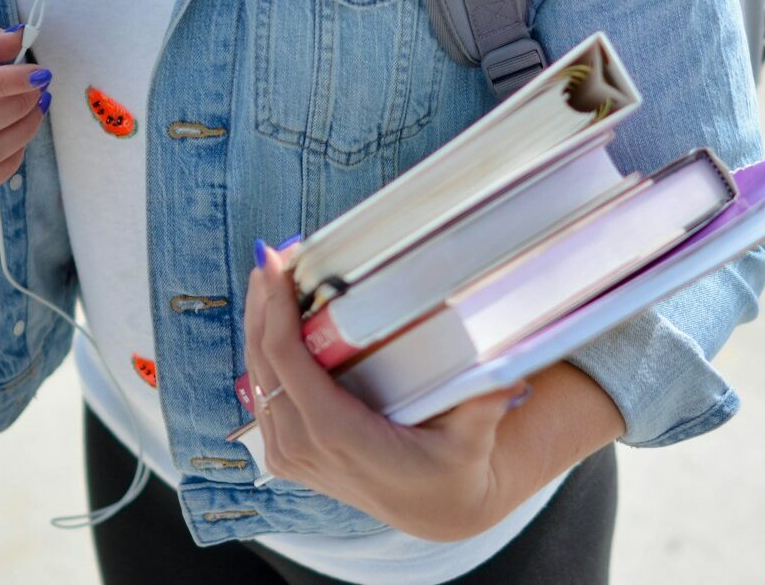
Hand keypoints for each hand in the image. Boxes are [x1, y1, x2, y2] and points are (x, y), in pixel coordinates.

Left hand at [243, 241, 529, 541]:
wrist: (436, 511)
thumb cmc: (453, 470)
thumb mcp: (472, 440)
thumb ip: (484, 405)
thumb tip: (508, 373)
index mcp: (338, 435)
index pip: (287, 362)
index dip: (275, 309)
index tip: (276, 264)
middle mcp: (304, 447)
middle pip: (262, 361)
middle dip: (262, 304)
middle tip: (271, 255)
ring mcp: (290, 454)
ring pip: (256, 377)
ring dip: (258, 324)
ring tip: (270, 276)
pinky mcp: (288, 455)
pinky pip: (263, 395)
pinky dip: (263, 353)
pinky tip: (271, 319)